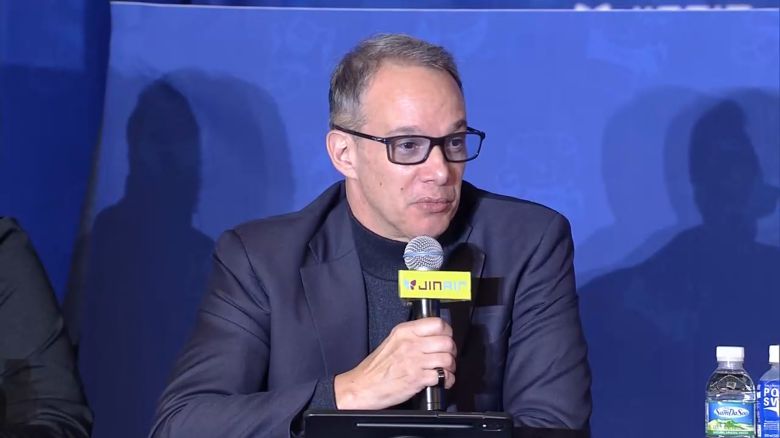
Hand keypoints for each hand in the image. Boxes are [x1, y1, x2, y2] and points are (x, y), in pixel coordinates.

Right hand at [333, 317, 456, 409]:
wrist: (363, 386)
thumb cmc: (377, 367)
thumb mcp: (392, 341)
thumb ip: (412, 336)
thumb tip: (433, 335)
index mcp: (404, 331)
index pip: (437, 323)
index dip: (447, 332)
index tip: (446, 338)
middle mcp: (410, 344)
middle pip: (446, 342)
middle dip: (451, 351)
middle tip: (447, 357)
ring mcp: (414, 361)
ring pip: (447, 359)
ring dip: (450, 367)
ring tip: (445, 370)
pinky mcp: (417, 378)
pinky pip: (443, 376)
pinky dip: (447, 380)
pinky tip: (442, 381)